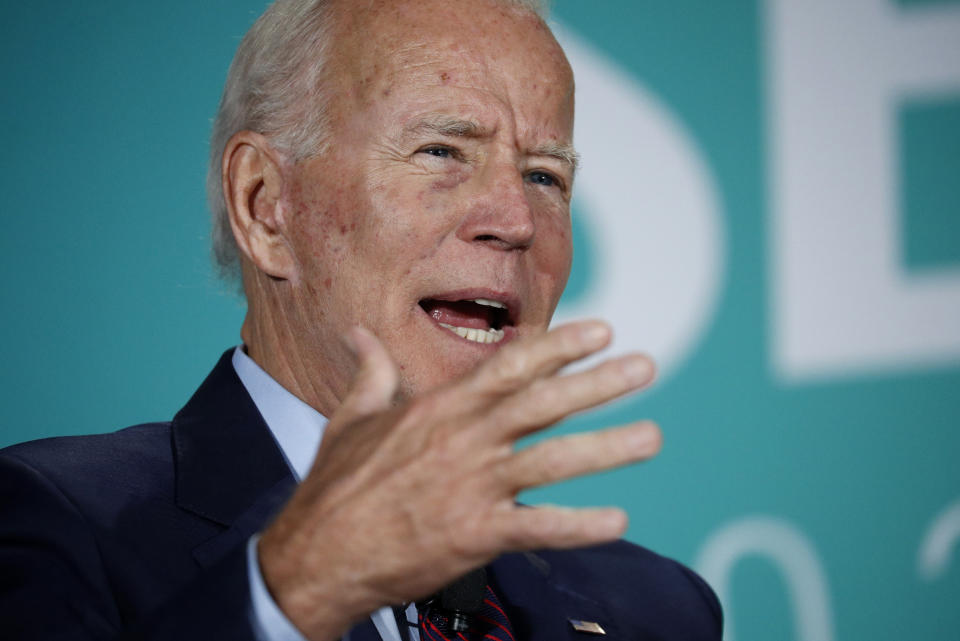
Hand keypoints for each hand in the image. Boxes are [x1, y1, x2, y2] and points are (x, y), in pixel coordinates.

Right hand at [258, 320, 659, 639]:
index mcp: (438, 409)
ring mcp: (471, 487)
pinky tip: (617, 521)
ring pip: (552, 461)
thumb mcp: (349, 419)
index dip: (559, 346)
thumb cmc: (334, 486)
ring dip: (606, 448)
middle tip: (645, 366)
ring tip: (652, 436)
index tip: (602, 330)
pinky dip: (579, 526)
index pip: (510, 366)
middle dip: (598, 383)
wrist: (316, 556)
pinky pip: (538, 528)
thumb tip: (360, 334)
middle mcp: (463, 441)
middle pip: (542, 404)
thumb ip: (370, 372)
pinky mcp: (474, 535)